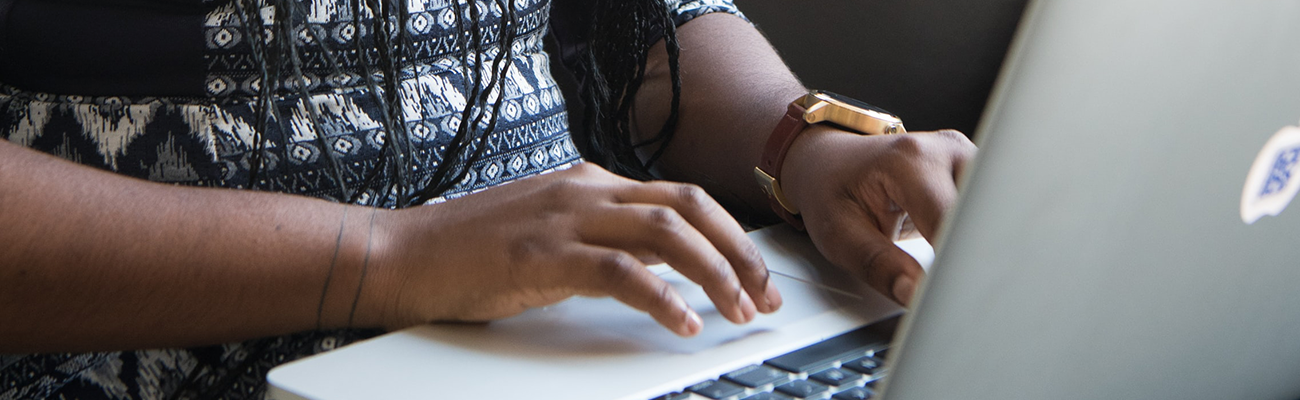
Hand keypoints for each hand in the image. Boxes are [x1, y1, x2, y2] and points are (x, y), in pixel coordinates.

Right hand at [367, 163, 781, 335]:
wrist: (402, 254)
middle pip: (688, 208)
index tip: (755, 274)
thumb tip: (661, 266)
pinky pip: (622, 272)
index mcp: (590, 184)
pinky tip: (682, 322)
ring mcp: (565, 220)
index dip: (728, 236)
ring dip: (714, 273)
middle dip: (738, 251)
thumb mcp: (549, 233)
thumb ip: (602, 239)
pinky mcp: (544, 255)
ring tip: (736, 310)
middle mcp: (585, 191)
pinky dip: (662, 298)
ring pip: (666, 234)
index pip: (680, 199)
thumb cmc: (470, 251)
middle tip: (764, 293)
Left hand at [780, 126, 975, 304]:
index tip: (951, 295)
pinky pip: (993, 208)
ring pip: (997, 211)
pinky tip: (971, 255)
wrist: (829, 160)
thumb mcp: (838, 233)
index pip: (952, 222)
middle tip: (964, 291)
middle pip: (986, 213)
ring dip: (985, 245)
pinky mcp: (977, 170)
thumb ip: (878, 265)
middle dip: (980, 255)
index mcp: (911, 161)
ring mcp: (967, 157)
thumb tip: (913, 293)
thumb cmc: (831, 190)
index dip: (957, 264)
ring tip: (965, 271)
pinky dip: (983, 235)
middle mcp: (947, 151)